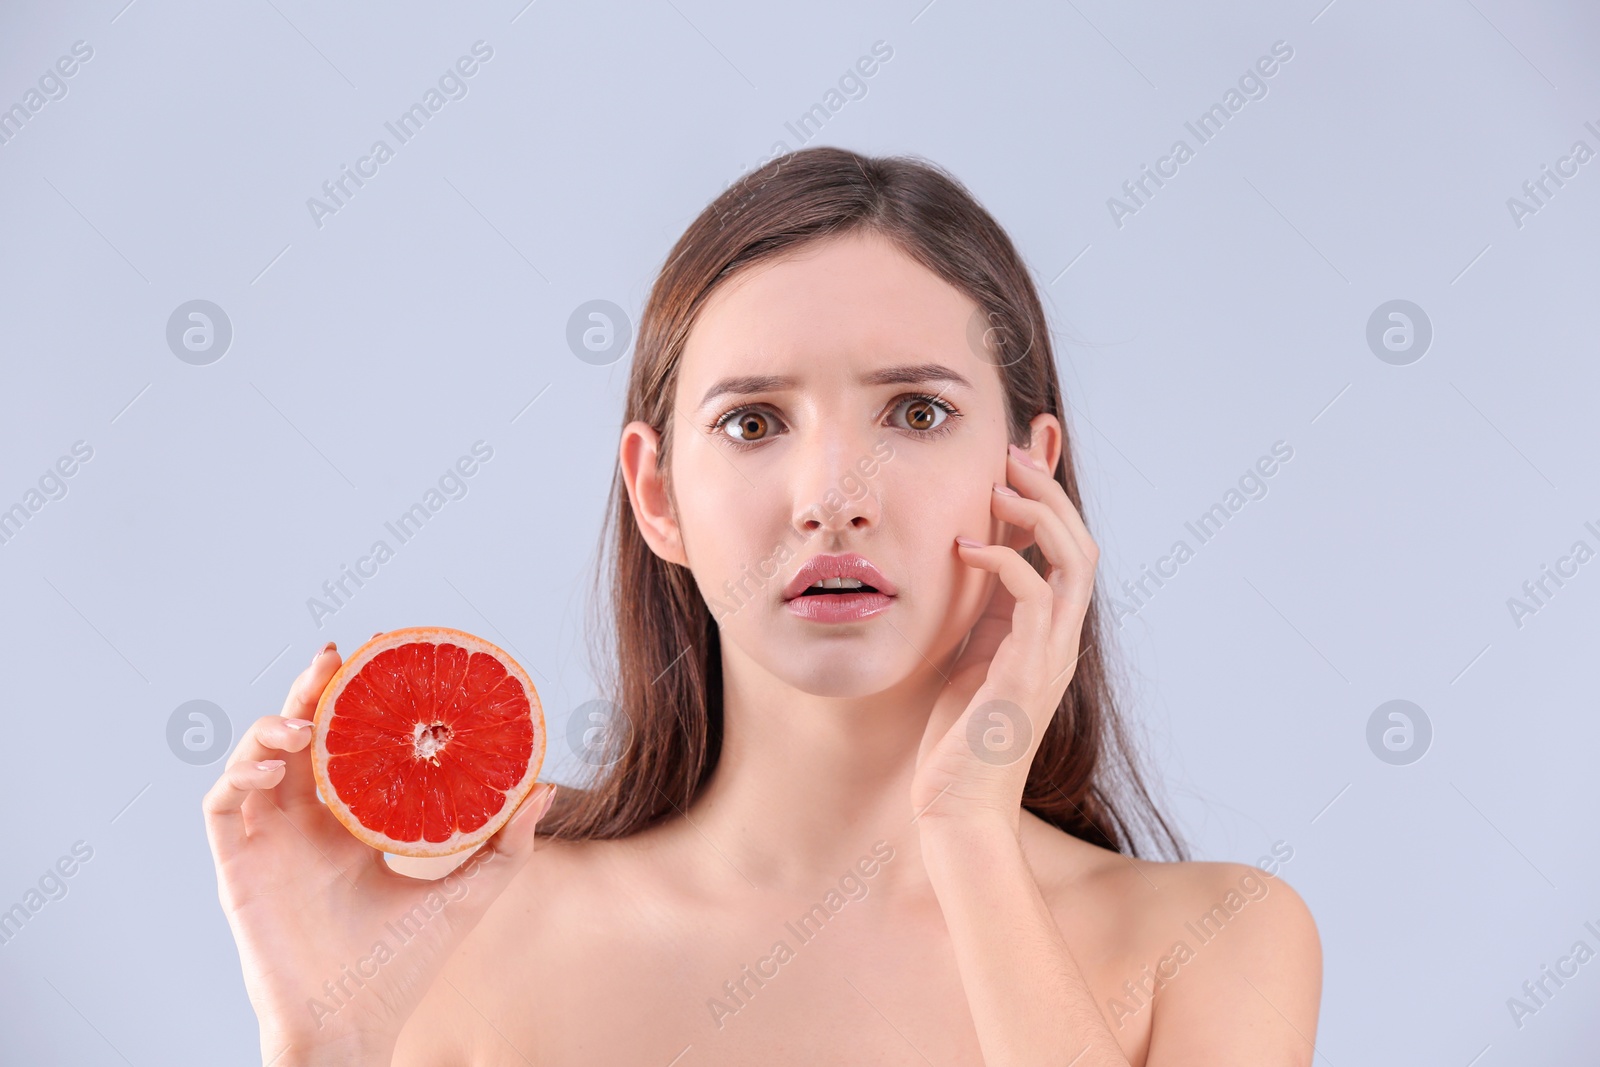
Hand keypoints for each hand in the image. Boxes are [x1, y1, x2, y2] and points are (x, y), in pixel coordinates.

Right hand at [202, 643, 557, 1065]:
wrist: (356, 1021)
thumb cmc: (404, 964)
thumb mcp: (468, 894)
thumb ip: (506, 844)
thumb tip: (547, 788)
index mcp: (354, 823)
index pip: (351, 744)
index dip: (358, 698)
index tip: (381, 655)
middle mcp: (309, 824)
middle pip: (301, 736)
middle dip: (312, 690)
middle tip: (336, 656)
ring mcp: (270, 842)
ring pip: (256, 759)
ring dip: (272, 727)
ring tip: (306, 721)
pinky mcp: (239, 866)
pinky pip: (222, 806)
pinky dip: (239, 774)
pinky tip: (274, 765)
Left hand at [910, 443, 1099, 830]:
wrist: (957, 809)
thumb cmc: (955, 739)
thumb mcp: (965, 656)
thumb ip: (979, 612)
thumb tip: (968, 560)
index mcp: (1047, 633)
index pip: (1065, 550)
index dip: (1050, 498)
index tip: (1020, 454)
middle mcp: (1060, 640)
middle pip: (1081, 542)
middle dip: (1050, 490)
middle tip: (1012, 452)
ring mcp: (1050, 655)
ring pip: (1074, 560)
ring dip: (1039, 513)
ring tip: (999, 483)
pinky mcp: (1027, 672)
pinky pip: (1033, 596)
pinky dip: (1005, 560)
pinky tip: (967, 547)